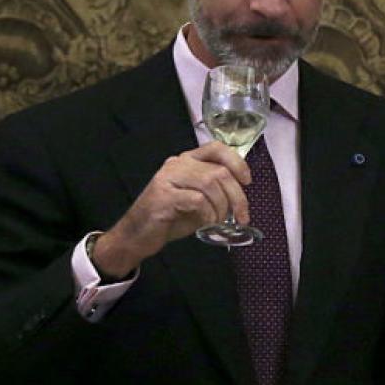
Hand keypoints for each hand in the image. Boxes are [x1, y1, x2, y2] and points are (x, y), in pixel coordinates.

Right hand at [90, 141, 252, 277]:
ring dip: (222, 207)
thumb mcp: (199, 201)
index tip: (247, 181)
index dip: (237, 163)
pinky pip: (198, 200)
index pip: (216, 148)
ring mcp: (168, 178)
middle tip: (241, 216)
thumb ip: (216, 191)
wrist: (138, 235)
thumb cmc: (170, 218)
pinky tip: (205, 225)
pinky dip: (208, 215)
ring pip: (210, 184)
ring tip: (219, 222)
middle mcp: (177, 164)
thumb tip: (241, 196)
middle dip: (237, 197)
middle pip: (219, 171)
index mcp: (187, 161)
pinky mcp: (163, 196)